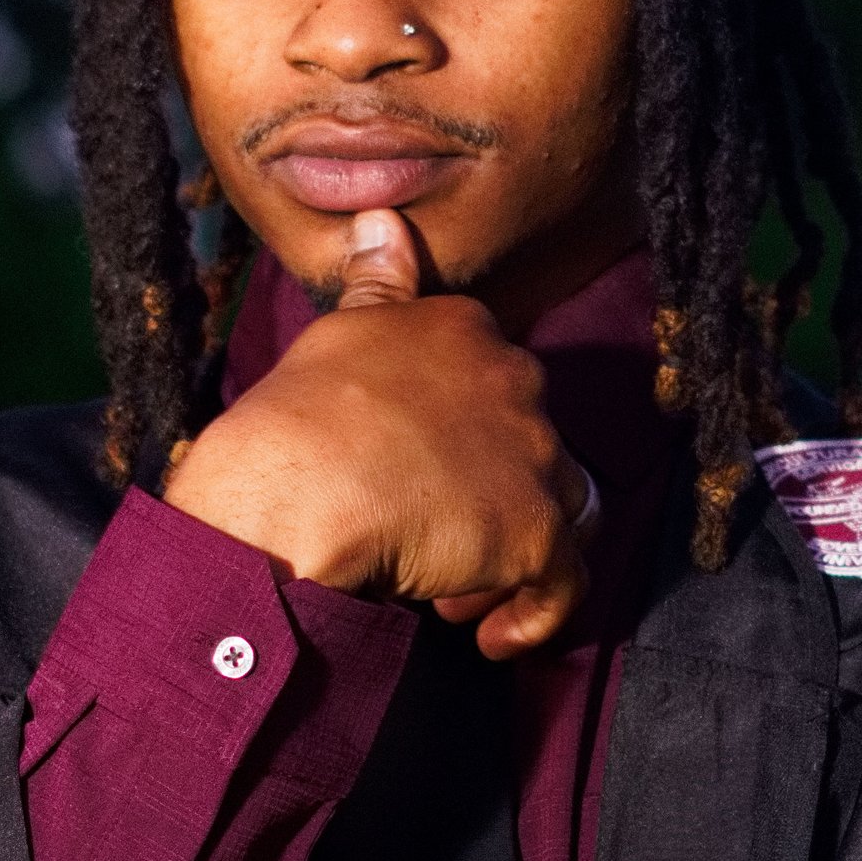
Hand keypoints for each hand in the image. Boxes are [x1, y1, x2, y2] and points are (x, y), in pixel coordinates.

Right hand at [163, 210, 589, 657]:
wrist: (296, 487)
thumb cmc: (296, 418)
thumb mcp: (338, 331)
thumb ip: (379, 285)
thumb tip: (383, 221)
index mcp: (465, 328)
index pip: (497, 384)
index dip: (464, 439)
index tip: (418, 476)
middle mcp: (516, 379)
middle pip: (536, 448)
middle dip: (490, 499)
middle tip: (429, 541)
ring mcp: (533, 456)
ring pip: (564, 512)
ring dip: (514, 556)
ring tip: (450, 590)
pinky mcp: (537, 531)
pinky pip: (564, 587)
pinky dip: (532, 619)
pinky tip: (488, 639)